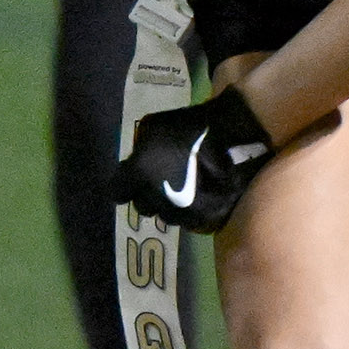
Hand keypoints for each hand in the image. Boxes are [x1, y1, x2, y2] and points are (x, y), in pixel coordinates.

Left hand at [113, 86, 287, 234]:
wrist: (231, 134)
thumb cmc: (189, 125)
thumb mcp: (154, 126)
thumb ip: (140, 148)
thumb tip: (134, 161)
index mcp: (139, 173)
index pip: (117, 192)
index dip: (123, 187)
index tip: (130, 182)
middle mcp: (156, 197)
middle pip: (142, 207)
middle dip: (148, 196)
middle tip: (159, 184)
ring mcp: (181, 211)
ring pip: (167, 217)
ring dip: (170, 207)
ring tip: (182, 192)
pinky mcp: (204, 220)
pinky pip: (190, 222)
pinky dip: (192, 213)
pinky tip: (199, 198)